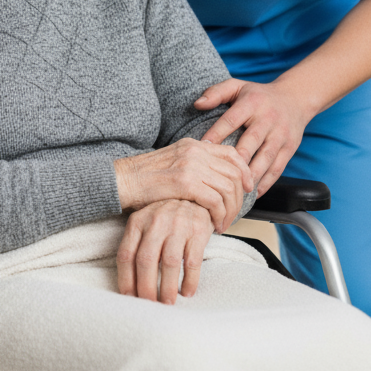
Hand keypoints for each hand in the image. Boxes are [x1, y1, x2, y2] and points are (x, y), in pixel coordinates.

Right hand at [114, 138, 251, 233]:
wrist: (123, 180)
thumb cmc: (145, 178)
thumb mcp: (173, 162)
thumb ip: (194, 164)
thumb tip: (215, 179)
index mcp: (193, 144)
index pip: (231, 153)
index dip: (244, 171)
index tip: (247, 188)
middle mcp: (195, 151)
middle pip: (234, 172)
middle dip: (240, 197)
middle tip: (234, 214)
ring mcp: (191, 165)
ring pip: (228, 188)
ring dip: (231, 210)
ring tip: (222, 223)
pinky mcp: (185, 183)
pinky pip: (216, 201)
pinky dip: (219, 216)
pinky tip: (213, 225)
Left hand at [116, 199, 213, 302]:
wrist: (193, 197)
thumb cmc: (165, 218)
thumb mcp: (145, 224)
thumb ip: (136, 246)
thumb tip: (129, 284)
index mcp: (137, 222)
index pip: (126, 254)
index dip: (126, 279)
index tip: (128, 297)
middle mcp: (156, 222)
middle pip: (146, 260)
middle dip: (145, 288)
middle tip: (148, 305)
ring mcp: (178, 226)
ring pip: (169, 263)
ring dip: (167, 287)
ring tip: (167, 303)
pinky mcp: (198, 232)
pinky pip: (192, 262)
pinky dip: (189, 280)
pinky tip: (187, 292)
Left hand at [196, 78, 313, 196]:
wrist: (295, 98)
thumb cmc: (258, 95)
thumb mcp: (237, 86)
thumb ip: (216, 93)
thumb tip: (197, 104)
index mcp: (251, 103)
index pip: (231, 120)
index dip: (216, 134)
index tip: (202, 148)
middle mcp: (267, 119)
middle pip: (250, 142)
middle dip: (235, 160)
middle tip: (219, 175)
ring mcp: (280, 135)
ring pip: (265, 159)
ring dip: (251, 176)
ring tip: (236, 190)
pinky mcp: (290, 148)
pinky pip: (278, 168)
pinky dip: (266, 182)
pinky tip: (254, 193)